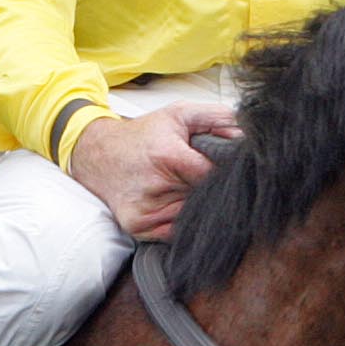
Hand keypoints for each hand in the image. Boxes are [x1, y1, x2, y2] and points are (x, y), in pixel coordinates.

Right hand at [67, 102, 238, 238]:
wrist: (97, 154)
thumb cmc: (145, 134)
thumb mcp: (180, 113)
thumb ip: (218, 118)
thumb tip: (247, 135)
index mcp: (168, 157)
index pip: (215, 175)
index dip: (223, 172)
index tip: (226, 168)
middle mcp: (155, 187)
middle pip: (205, 197)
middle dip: (210, 187)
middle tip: (200, 175)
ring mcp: (146, 211)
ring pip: (193, 215)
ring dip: (197, 205)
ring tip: (182, 185)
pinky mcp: (138, 227)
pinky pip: (176, 232)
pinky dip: (181, 219)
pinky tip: (174, 201)